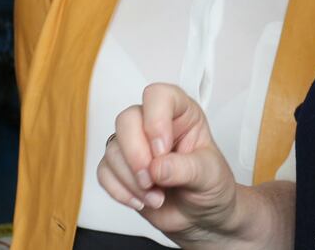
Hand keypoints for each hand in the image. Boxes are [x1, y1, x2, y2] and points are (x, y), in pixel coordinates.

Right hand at [96, 83, 242, 242]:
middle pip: (127, 120)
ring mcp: (134, 144)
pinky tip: (141, 200)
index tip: (162, 150)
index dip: (155, 120)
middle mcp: (153, 124)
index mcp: (180, 114)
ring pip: (113, 148)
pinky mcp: (120, 167)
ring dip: (132, 180)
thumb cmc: (210, 186)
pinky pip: (104, 172)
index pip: (158, 96)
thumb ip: (186, 169)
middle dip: (136, 154)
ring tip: (156, 197)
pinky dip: (120, 191)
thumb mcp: (210, 175)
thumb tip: (157, 167)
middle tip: (152, 179)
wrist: (201, 217)